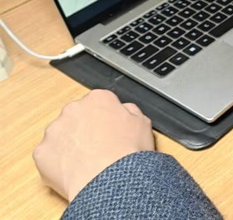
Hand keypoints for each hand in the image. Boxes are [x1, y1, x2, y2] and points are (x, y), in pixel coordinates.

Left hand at [33, 89, 154, 201]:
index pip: (99, 102)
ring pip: (60, 135)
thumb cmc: (126, 153)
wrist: (108, 180)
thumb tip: (123, 111)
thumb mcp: (143, 123)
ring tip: (87, 162)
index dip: (105, 118)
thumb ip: (129, 111)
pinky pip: (48, 156)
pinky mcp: (42, 152)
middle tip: (98, 147)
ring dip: (69, 144)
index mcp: (98, 99)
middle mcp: (73, 110)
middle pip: (77, 116)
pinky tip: (74, 170)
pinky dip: (58, 163)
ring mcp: (55, 131)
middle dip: (84, 129)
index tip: (108, 129)